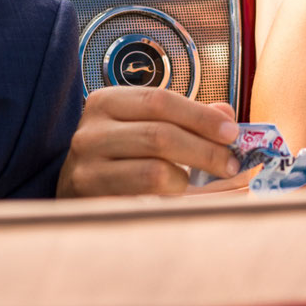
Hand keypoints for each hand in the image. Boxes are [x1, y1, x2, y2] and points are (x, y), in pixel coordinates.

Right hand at [57, 87, 244, 197]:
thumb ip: (184, 115)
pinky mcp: (94, 204)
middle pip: (160, 136)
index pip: (161, 101)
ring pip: (154, 173)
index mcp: (107, 102)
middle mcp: (92, 133)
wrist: (73, 183)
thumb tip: (226, 115)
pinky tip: (179, 198)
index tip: (232, 133)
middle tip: (231, 164)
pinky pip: (145, 204)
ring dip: (188, 179)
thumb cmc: (116, 150)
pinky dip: (171, 202)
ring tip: (197, 181)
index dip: (201, 117)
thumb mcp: (142, 121)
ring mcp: (89, 170)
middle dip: (205, 151)